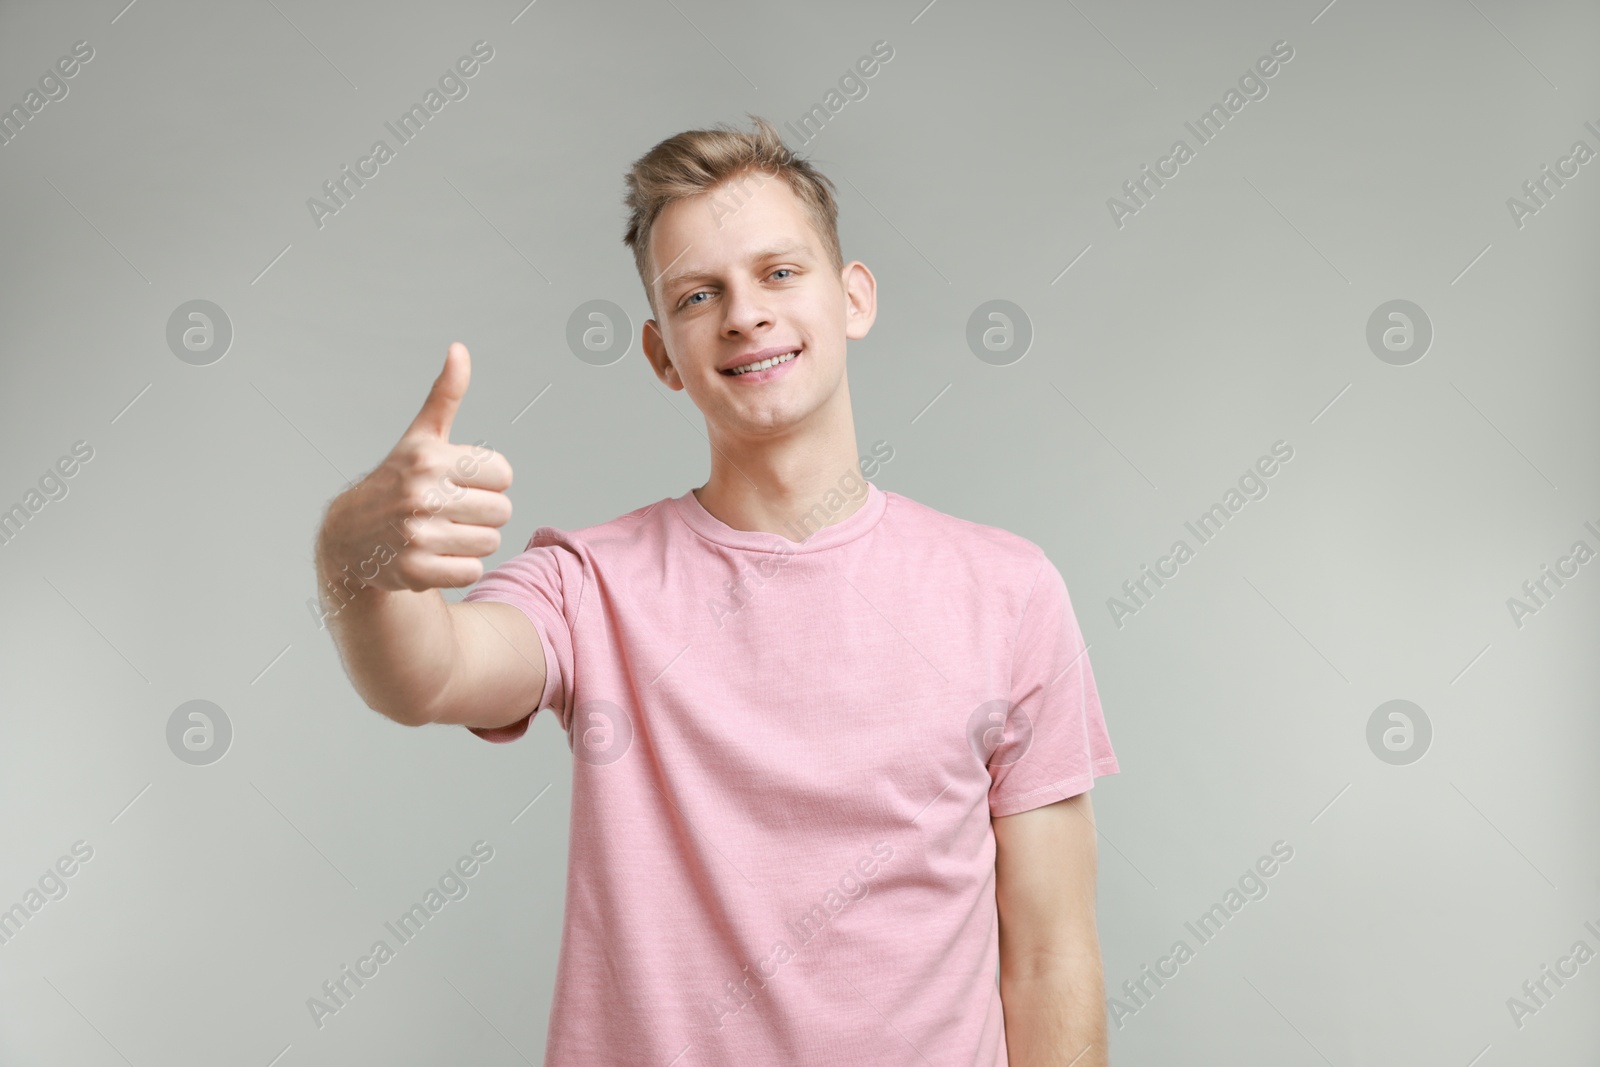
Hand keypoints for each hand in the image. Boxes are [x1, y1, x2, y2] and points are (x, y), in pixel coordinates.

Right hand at [319, 342, 513, 591]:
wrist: (348, 537)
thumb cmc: (396, 481)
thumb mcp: (421, 438)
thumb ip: (445, 396)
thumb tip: (459, 349)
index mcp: (429, 459)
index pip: (503, 474)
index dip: (488, 480)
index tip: (460, 483)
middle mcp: (421, 495)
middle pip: (502, 511)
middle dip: (483, 513)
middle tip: (452, 511)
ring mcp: (416, 535)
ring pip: (490, 542)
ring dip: (473, 542)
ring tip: (443, 533)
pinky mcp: (414, 571)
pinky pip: (471, 572)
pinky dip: (459, 568)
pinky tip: (434, 556)